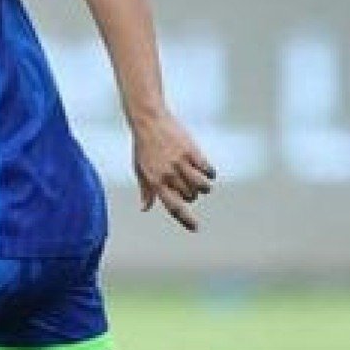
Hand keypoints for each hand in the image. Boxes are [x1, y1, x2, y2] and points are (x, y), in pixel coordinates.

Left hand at [131, 110, 214, 231]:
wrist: (149, 121)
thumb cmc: (143, 147)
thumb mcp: (140, 169)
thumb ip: (145, 190)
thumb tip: (144, 208)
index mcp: (154, 181)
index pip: (172, 206)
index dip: (185, 220)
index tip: (196, 228)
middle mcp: (168, 175)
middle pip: (190, 196)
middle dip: (191, 195)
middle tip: (187, 184)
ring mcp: (180, 163)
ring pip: (202, 187)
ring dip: (203, 187)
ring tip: (199, 179)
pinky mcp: (191, 151)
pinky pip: (208, 170)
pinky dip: (209, 172)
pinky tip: (205, 169)